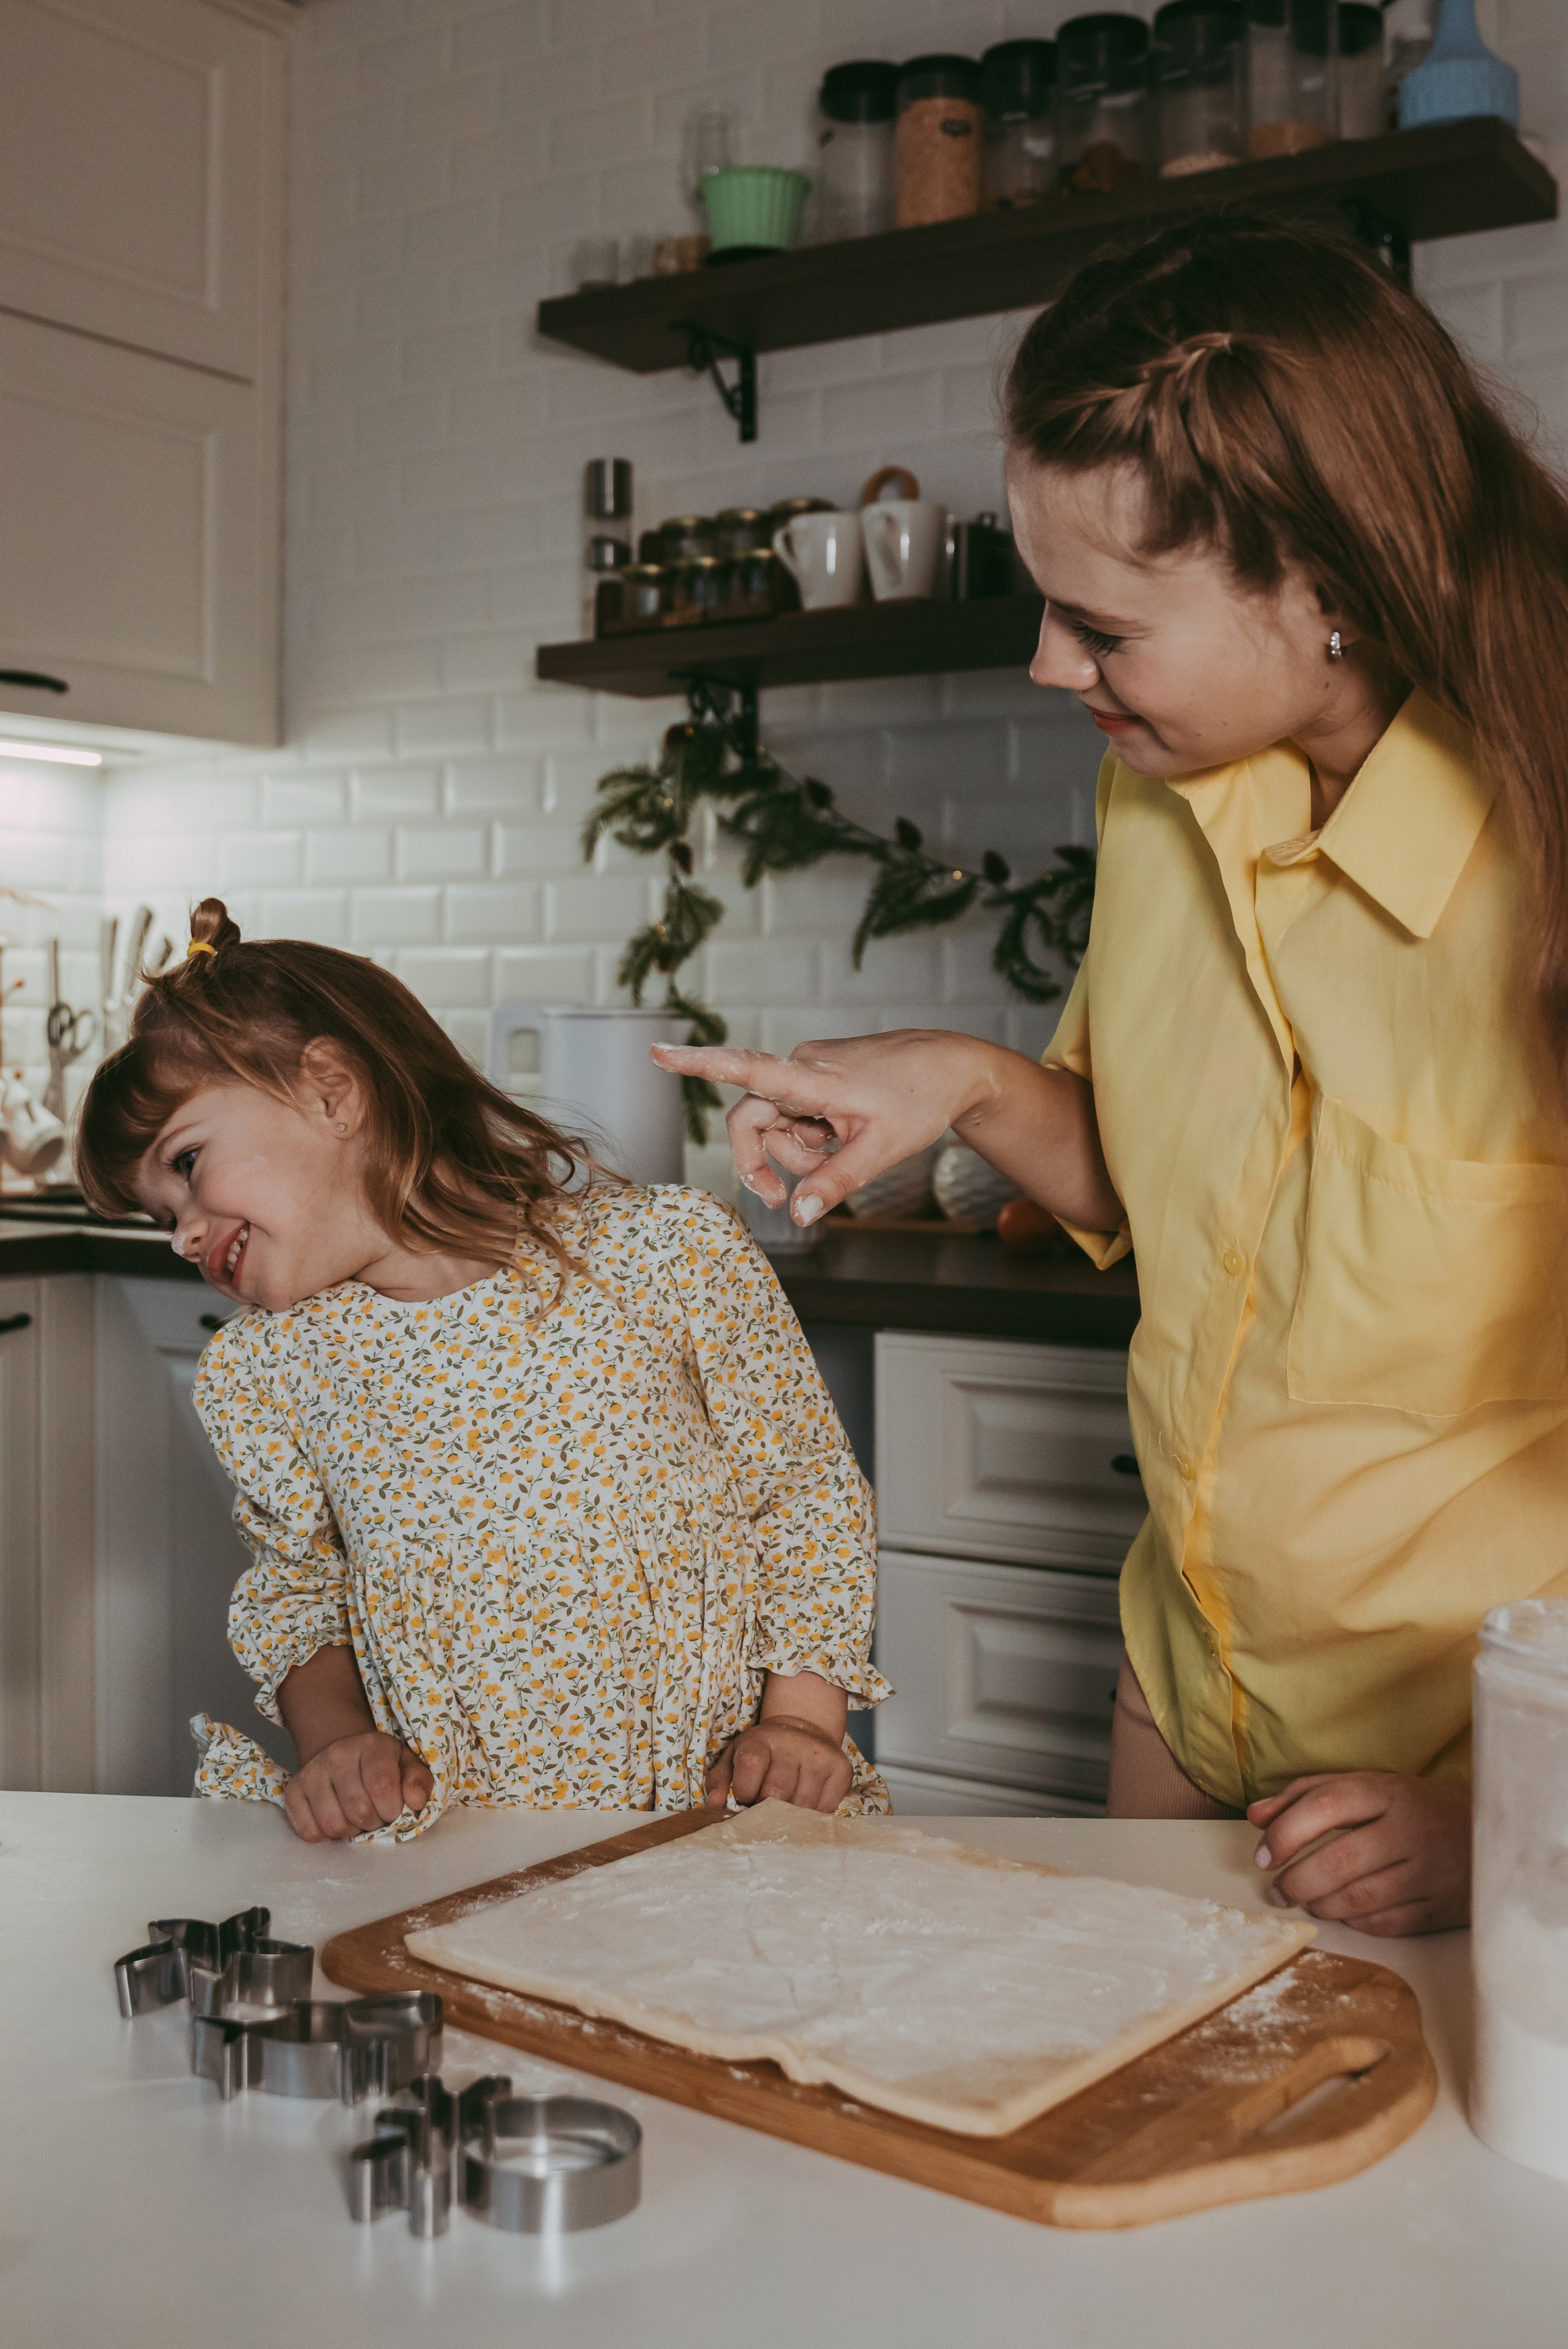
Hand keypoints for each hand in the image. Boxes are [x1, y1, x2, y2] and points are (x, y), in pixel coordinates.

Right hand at [283, 1730, 432, 1843]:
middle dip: (373, 1822)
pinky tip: (336, 1819)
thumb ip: (418, 1782)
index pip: (382, 1786)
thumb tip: (415, 1802)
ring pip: (332, 1824)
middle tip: (376, 1815)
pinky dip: (325, 1836)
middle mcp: (338, 1755)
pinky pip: (308, 1831)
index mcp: (372, 1745)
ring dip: (350, 1831)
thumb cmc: (382, 1766)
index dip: (392, 1809)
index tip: (394, 1810)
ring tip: (356, 1818)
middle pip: (357, 1809)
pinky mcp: (293, 1791)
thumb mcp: (408, 1766)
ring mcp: (312, 1772)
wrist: (343, 1754)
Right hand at [650, 1031, 1007, 1223]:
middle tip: (778, 1200)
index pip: (745, 1068)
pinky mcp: (819, 1074)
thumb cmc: (921, 1100)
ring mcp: (810, 1068)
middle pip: (751, 1118)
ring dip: (796, 1150)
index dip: (698, 1065)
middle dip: (763, 1160)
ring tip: (840, 1153)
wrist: (953, 1066)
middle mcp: (802, 1066)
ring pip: (776, 1121)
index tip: (656, 1053)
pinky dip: (811, 1135)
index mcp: (812, 1077)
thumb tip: (797, 1215)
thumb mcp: (881, 1151)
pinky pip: (796, 1113)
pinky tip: (843, 1135)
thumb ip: (835, 1182)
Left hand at [705, 1715, 853, 1814]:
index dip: (745, 1791)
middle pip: (777, 1794)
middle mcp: (793, 1744)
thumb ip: (720, 1780)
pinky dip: (813, 1813)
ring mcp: (820, 1757)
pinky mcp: (841, 1769)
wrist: (803, 1732)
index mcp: (761, 1740)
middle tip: (767, 1803)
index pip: (750, 1765)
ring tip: (786, 1802)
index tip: (746, 1796)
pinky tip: (805, 1800)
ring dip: (791, 1814)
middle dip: (767, 1807)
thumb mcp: (734, 1757)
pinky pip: (826, 1808)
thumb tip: (715, 1804)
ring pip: (803, 1806)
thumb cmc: (762, 1753)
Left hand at [1247, 1771, 1470, 1936]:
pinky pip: (1385, 1923)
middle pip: (1338, 1860)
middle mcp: (1409, 1829)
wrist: (1491, 1827)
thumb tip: (1255, 1815)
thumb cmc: (1412, 1806)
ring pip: (1359, 1898)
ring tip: (1306, 1900)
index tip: (1262, 1856)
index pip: (1325, 1805)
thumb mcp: (1365, 1786)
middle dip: (1296, 1881)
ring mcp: (1428, 1870)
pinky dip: (1355, 1922)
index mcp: (1386, 1791)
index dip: (1285, 1833)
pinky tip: (1344, 1913)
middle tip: (1278, 1890)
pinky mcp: (1441, 1907)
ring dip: (1321, 1904)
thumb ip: (1306, 1795)